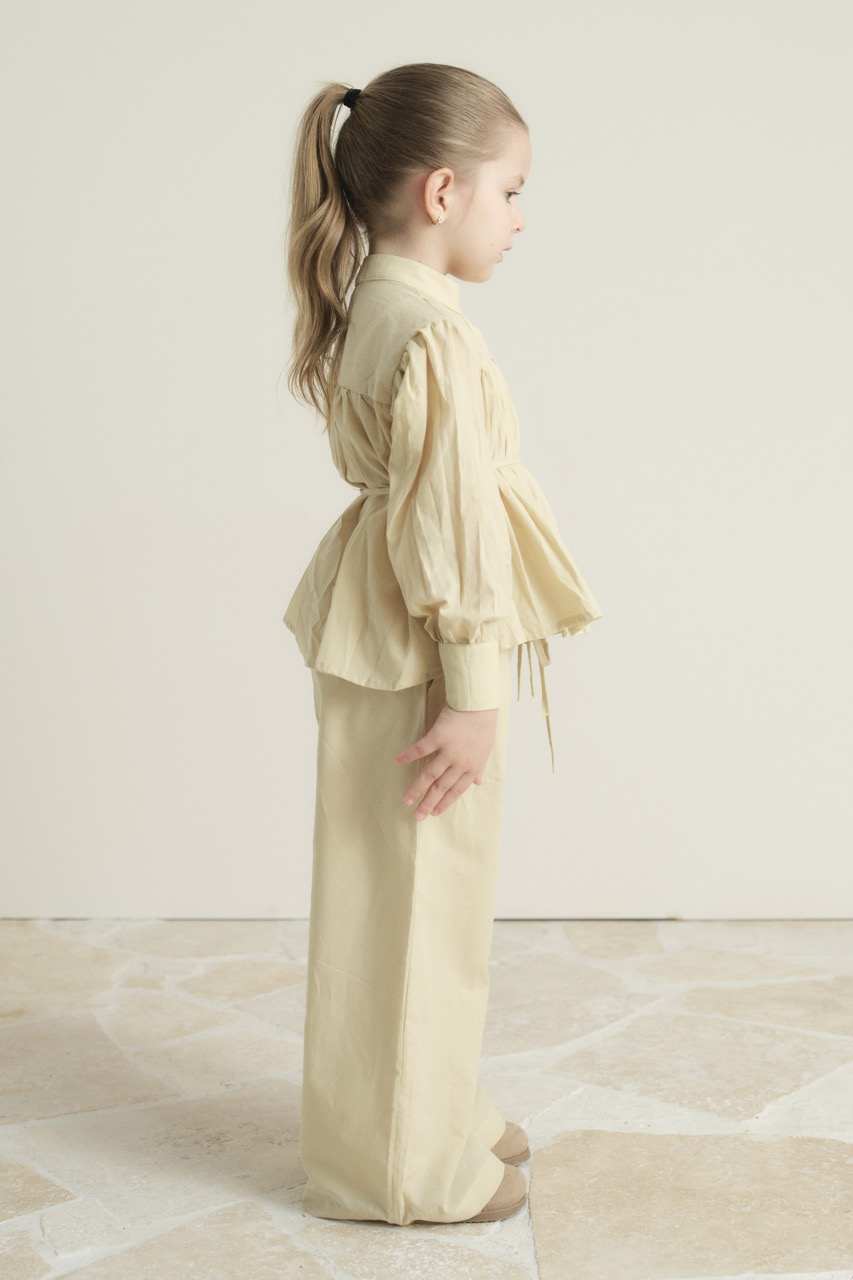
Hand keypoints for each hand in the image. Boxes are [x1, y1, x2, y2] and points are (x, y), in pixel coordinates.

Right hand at [394, 702, 498, 819]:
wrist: (479, 704)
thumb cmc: (483, 726)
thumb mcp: (485, 750)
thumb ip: (478, 768)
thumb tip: (477, 783)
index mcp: (472, 767)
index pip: (456, 791)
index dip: (444, 803)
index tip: (434, 813)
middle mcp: (460, 763)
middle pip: (441, 787)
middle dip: (428, 803)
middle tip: (418, 816)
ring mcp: (449, 751)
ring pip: (430, 775)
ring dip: (417, 788)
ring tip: (406, 800)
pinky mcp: (438, 737)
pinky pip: (420, 750)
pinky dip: (408, 756)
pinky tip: (397, 762)